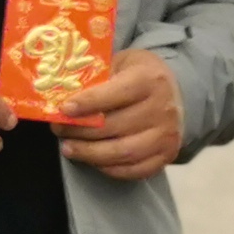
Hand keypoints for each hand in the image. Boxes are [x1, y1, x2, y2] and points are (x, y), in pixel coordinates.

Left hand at [56, 52, 182, 180]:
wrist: (175, 92)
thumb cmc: (139, 75)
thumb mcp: (121, 63)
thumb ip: (97, 77)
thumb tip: (62, 95)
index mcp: (150, 79)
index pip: (116, 93)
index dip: (87, 103)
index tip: (63, 109)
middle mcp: (163, 108)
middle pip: (114, 126)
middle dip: (80, 131)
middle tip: (58, 130)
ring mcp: (167, 135)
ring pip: (122, 152)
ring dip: (90, 153)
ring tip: (68, 148)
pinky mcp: (167, 155)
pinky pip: (134, 170)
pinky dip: (109, 168)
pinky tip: (92, 160)